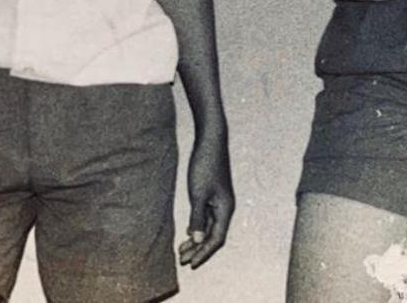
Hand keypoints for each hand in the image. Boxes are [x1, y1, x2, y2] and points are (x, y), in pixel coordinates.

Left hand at [179, 135, 233, 268]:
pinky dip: (197, 227)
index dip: (204, 253)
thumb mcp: (198, 194)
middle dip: (198, 250)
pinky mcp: (211, 195)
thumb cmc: (205, 166)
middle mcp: (224, 208)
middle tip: (182, 261)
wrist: (210, 142)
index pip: (217, 239)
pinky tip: (188, 233)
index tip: (191, 264)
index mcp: (225, 209)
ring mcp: (218, 202)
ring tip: (181, 251)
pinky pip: (205, 218)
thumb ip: (198, 217)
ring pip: (208, 227)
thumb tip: (197, 240)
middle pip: (213, 236)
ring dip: (196, 240)